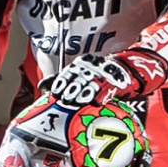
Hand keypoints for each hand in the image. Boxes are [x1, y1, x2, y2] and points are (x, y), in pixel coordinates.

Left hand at [49, 51, 163, 111]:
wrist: (126, 71)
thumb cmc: (97, 76)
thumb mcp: (78, 74)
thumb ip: (60, 80)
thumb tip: (41, 86)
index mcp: (81, 63)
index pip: (68, 73)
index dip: (61, 83)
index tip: (56, 92)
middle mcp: (91, 67)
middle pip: (79, 80)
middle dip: (72, 90)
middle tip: (66, 99)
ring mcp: (103, 75)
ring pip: (91, 86)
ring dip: (84, 94)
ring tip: (78, 102)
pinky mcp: (114, 84)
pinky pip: (106, 91)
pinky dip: (100, 97)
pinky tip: (96, 102)